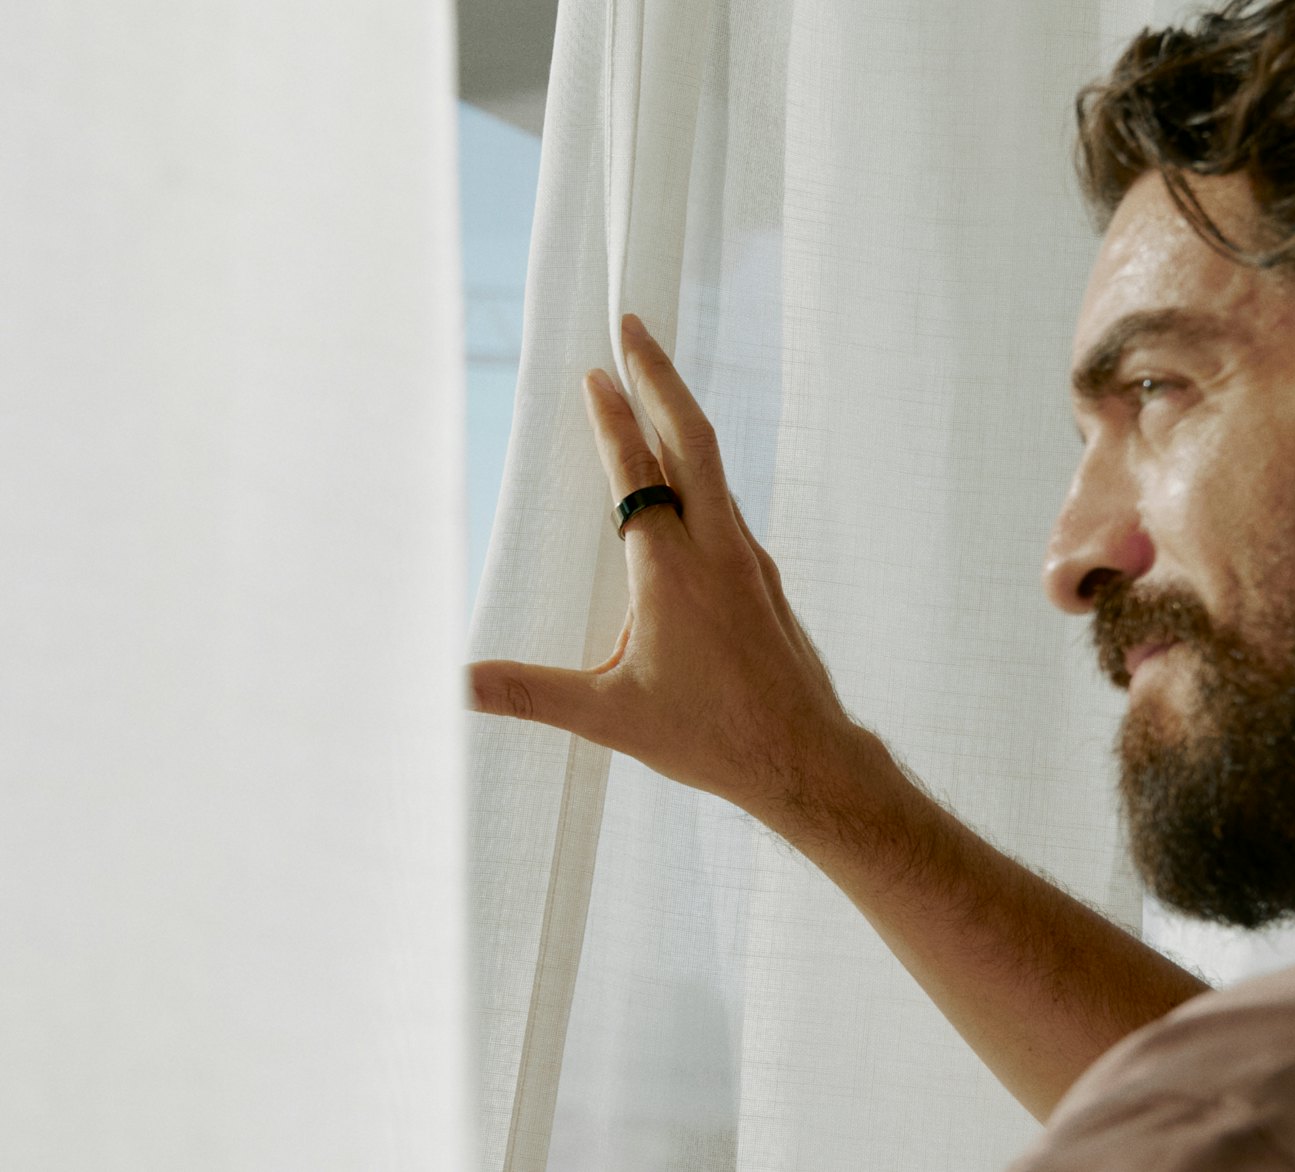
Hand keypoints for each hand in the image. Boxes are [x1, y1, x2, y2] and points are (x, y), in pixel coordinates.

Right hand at [468, 314, 854, 811]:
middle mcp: (719, 551)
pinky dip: (699, 470)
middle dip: (660, 377)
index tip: (595, 370)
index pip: (637, 474)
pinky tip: (686, 479)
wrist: (806, 760)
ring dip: (680, 419)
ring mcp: (749, 562)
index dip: (612, 419)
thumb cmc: (714, 739)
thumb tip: (452, 686)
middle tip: (634, 326)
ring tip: (653, 384)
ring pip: (715, 470)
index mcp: (673, 571)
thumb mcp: (609, 718)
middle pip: (693, 439)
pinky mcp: (763, 580)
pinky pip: (726, 504)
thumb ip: (528, 693)